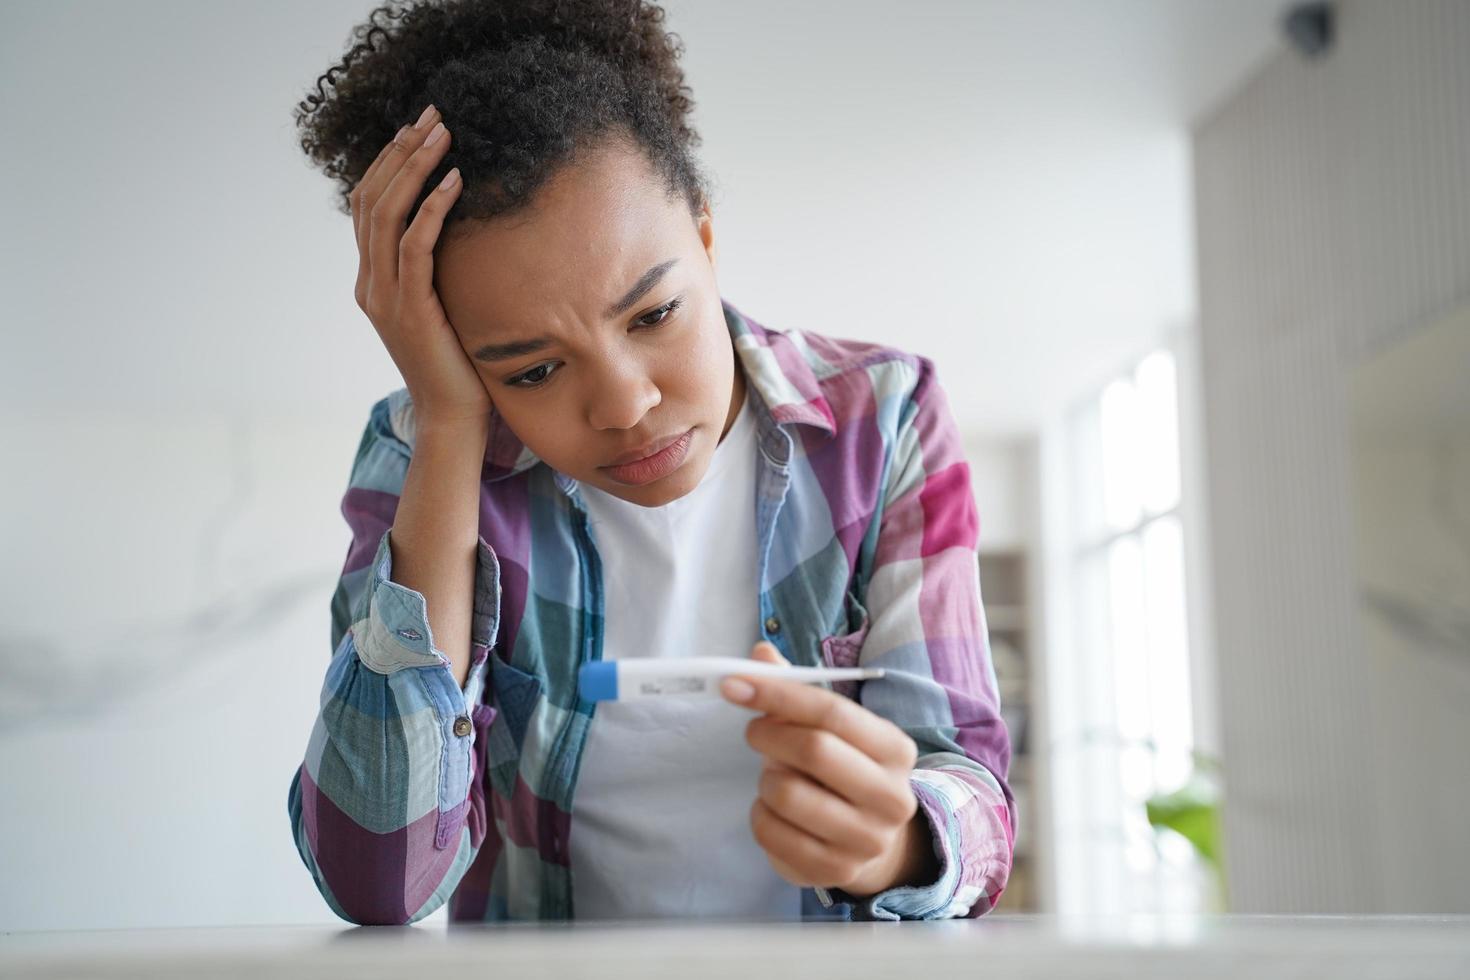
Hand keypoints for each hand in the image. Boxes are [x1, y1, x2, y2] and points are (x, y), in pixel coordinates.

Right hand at [350, 105, 490, 427]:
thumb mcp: (446, 308)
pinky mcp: (410, 311)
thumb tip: (465, 234)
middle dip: (401, 151)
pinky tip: (455, 181)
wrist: (453, 419)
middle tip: (432, 114)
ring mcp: (384, 298)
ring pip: (388, 215)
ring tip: (443, 133)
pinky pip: (415, 247)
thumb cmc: (460, 365)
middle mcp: (370, 285)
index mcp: (373, 282)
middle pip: (372, 200)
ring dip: (415, 168)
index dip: (389, 163)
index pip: (369, 207)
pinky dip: (432, 208)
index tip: (417, 128)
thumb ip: (440, 273)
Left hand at [720, 642, 938, 897]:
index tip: (736, 684)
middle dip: (769, 735)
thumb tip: (759, 654)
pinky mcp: (836, 870)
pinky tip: (773, 811)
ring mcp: (867, 840)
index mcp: (895, 749)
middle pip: (814, 751)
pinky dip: (760, 816)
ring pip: (788, 794)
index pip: (832, 712)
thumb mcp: (831, 729)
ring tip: (773, 777)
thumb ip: (796, 691)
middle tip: (752, 731)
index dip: (779, 694)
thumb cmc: (843, 770)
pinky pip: (772, 834)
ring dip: (765, 780)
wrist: (870, 839)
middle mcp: (891, 797)